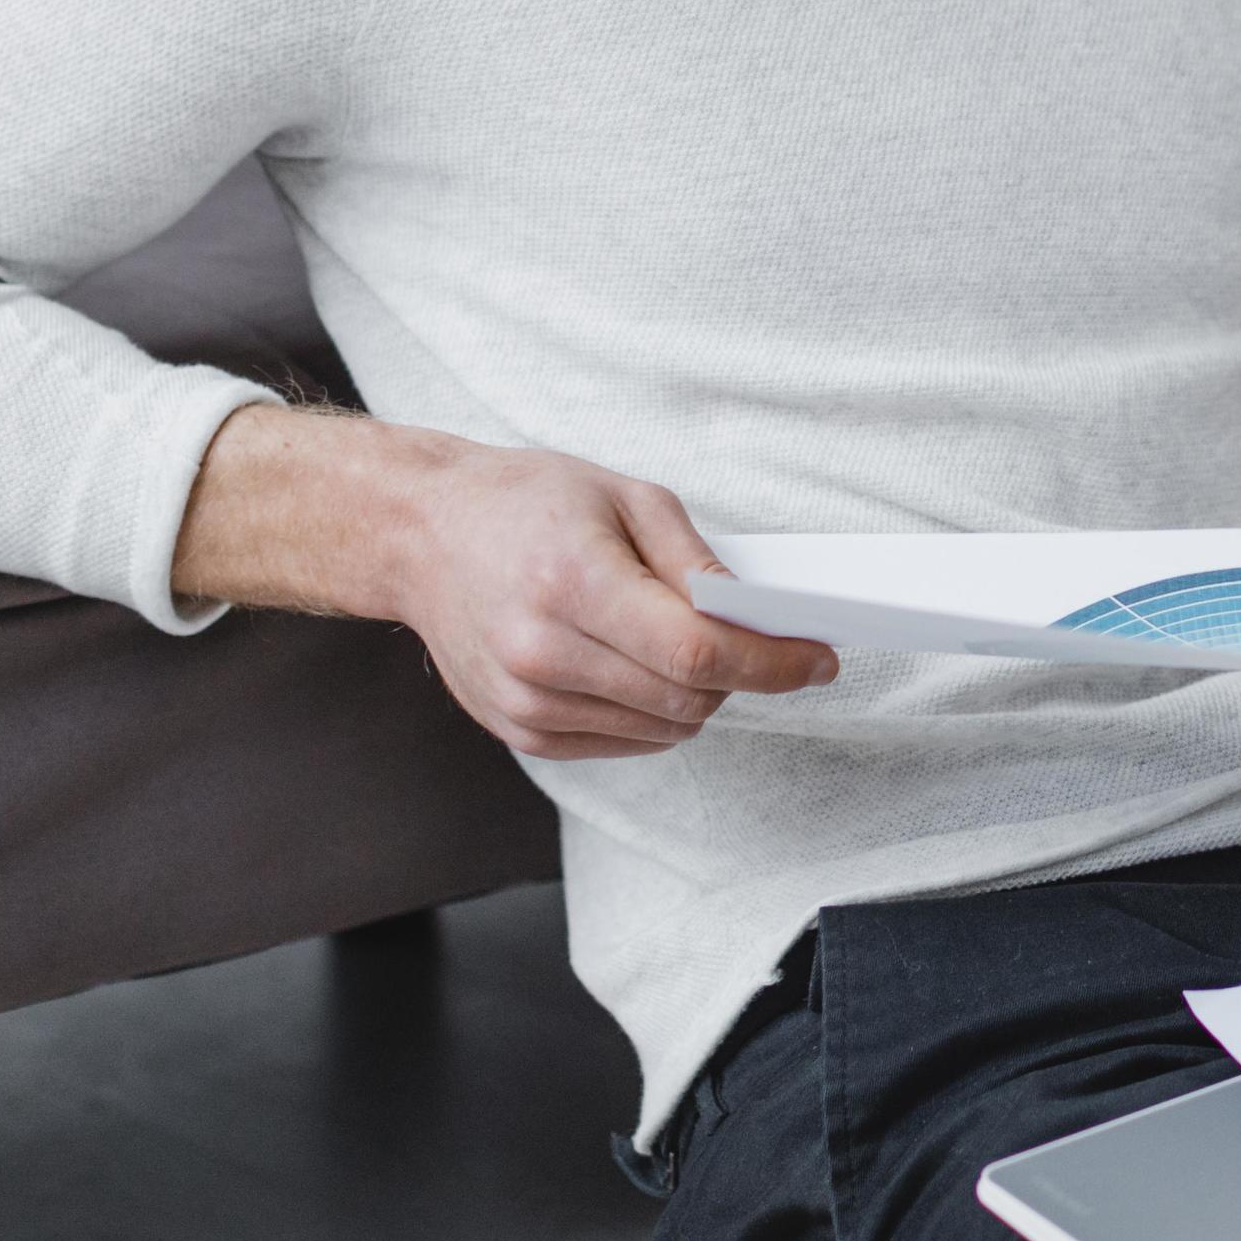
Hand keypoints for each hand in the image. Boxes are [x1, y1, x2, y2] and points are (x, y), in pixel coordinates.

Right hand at [174, 407, 836, 761]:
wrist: (419, 535)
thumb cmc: (526, 501)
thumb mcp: (624, 496)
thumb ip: (695, 560)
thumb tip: (758, 616)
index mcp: (572, 582)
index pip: (697, 651)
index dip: (773, 661)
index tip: (821, 658)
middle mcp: (542, 653)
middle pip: (687, 698)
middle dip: (742, 675)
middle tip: (764, 639)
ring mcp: (525, 702)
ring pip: (662, 730)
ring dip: (700, 698)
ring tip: (694, 646)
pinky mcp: (518, 732)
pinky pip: (623, 744)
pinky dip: (657, 716)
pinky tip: (649, 671)